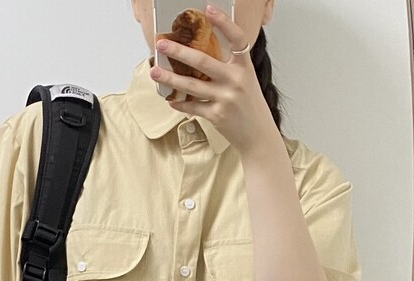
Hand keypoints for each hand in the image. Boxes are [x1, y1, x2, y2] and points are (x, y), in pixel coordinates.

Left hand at [150, 4, 278, 156]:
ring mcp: (226, 98)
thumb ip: (228, 67)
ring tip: (155, 72)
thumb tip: (199, 56)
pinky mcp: (217, 115)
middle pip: (203, 61)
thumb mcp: (245, 80)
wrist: (258, 135)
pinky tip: (170, 99)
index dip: (224, 22)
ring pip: (192, 85)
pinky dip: (180, 103)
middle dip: (179, 52)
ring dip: (171, 79)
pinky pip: (193, 107)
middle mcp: (235, 80)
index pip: (237, 38)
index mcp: (244, 67)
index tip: (208, 9)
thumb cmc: (249, 105)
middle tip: (162, 44)